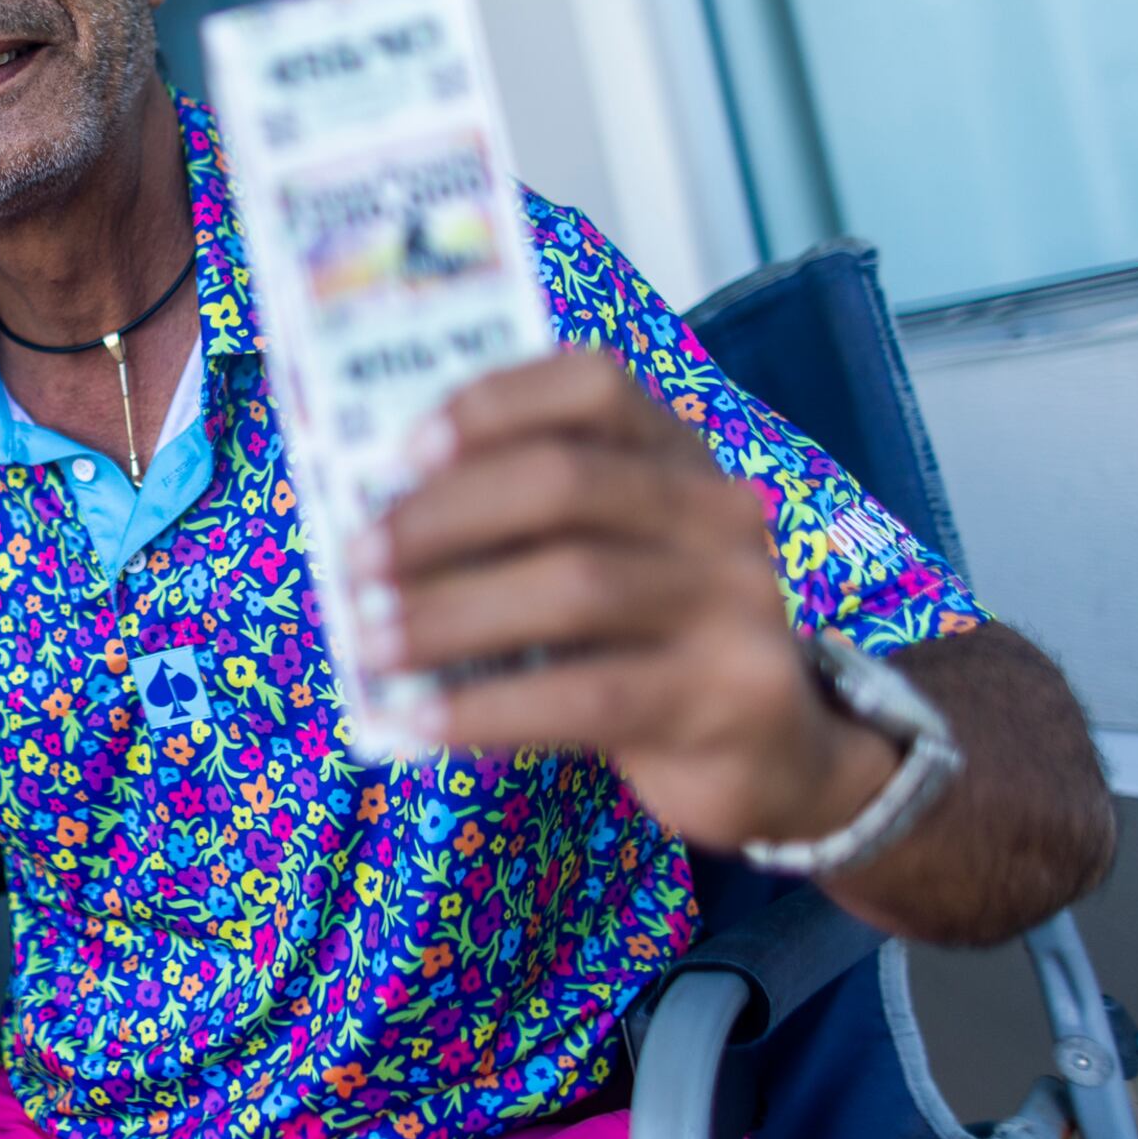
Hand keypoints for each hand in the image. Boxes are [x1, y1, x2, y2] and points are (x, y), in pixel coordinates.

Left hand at [348, 350, 898, 851]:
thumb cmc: (646, 640)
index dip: (494, 403)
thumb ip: (520, 528)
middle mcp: (717, 511)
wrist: (779, 755)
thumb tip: (374, 524)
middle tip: (358, 562)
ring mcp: (735, 603)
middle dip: (443, 517)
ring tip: (370, 646)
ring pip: (575, 587)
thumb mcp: (603, 558)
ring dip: (449, 615)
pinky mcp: (730, 698)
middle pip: (567, 481)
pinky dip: (490, 708)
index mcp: (676, 456)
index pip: (595, 383)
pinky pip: (588, 696)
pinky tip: (424, 723)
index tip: (403, 448)